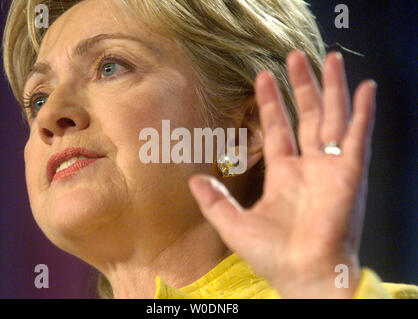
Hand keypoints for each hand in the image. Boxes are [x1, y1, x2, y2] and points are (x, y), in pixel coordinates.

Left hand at [189, 50, 376, 297]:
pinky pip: (358, 136)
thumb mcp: (233, 224)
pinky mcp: (350, 172)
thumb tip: (193, 180)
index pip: (277, 128)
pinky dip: (364, 113)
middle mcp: (308, 166)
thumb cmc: (273, 255)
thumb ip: (214, 200)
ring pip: (332, 117)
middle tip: (293, 57)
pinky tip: (366, 88)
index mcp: (284, 174)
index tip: (264, 77)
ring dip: (331, 88)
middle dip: (301, 86)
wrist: (303, 274)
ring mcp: (331, 167)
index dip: (270, 103)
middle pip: (306, 115)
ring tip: (327, 58)